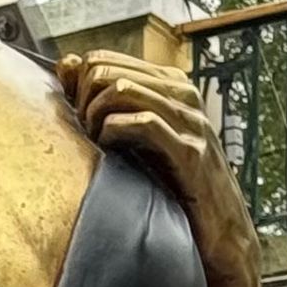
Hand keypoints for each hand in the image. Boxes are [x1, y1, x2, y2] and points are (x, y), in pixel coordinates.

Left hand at [59, 51, 259, 286]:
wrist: (221, 228)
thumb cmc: (174, 184)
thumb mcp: (138, 137)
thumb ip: (106, 101)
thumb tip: (66, 65)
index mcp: (169, 84)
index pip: (102, 59)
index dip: (78, 87)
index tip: (77, 118)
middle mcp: (182, 94)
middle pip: (106, 71)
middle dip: (82, 101)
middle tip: (84, 133)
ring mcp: (189, 120)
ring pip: (122, 90)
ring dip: (95, 117)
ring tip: (95, 142)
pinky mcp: (190, 150)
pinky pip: (143, 123)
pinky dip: (115, 133)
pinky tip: (109, 150)